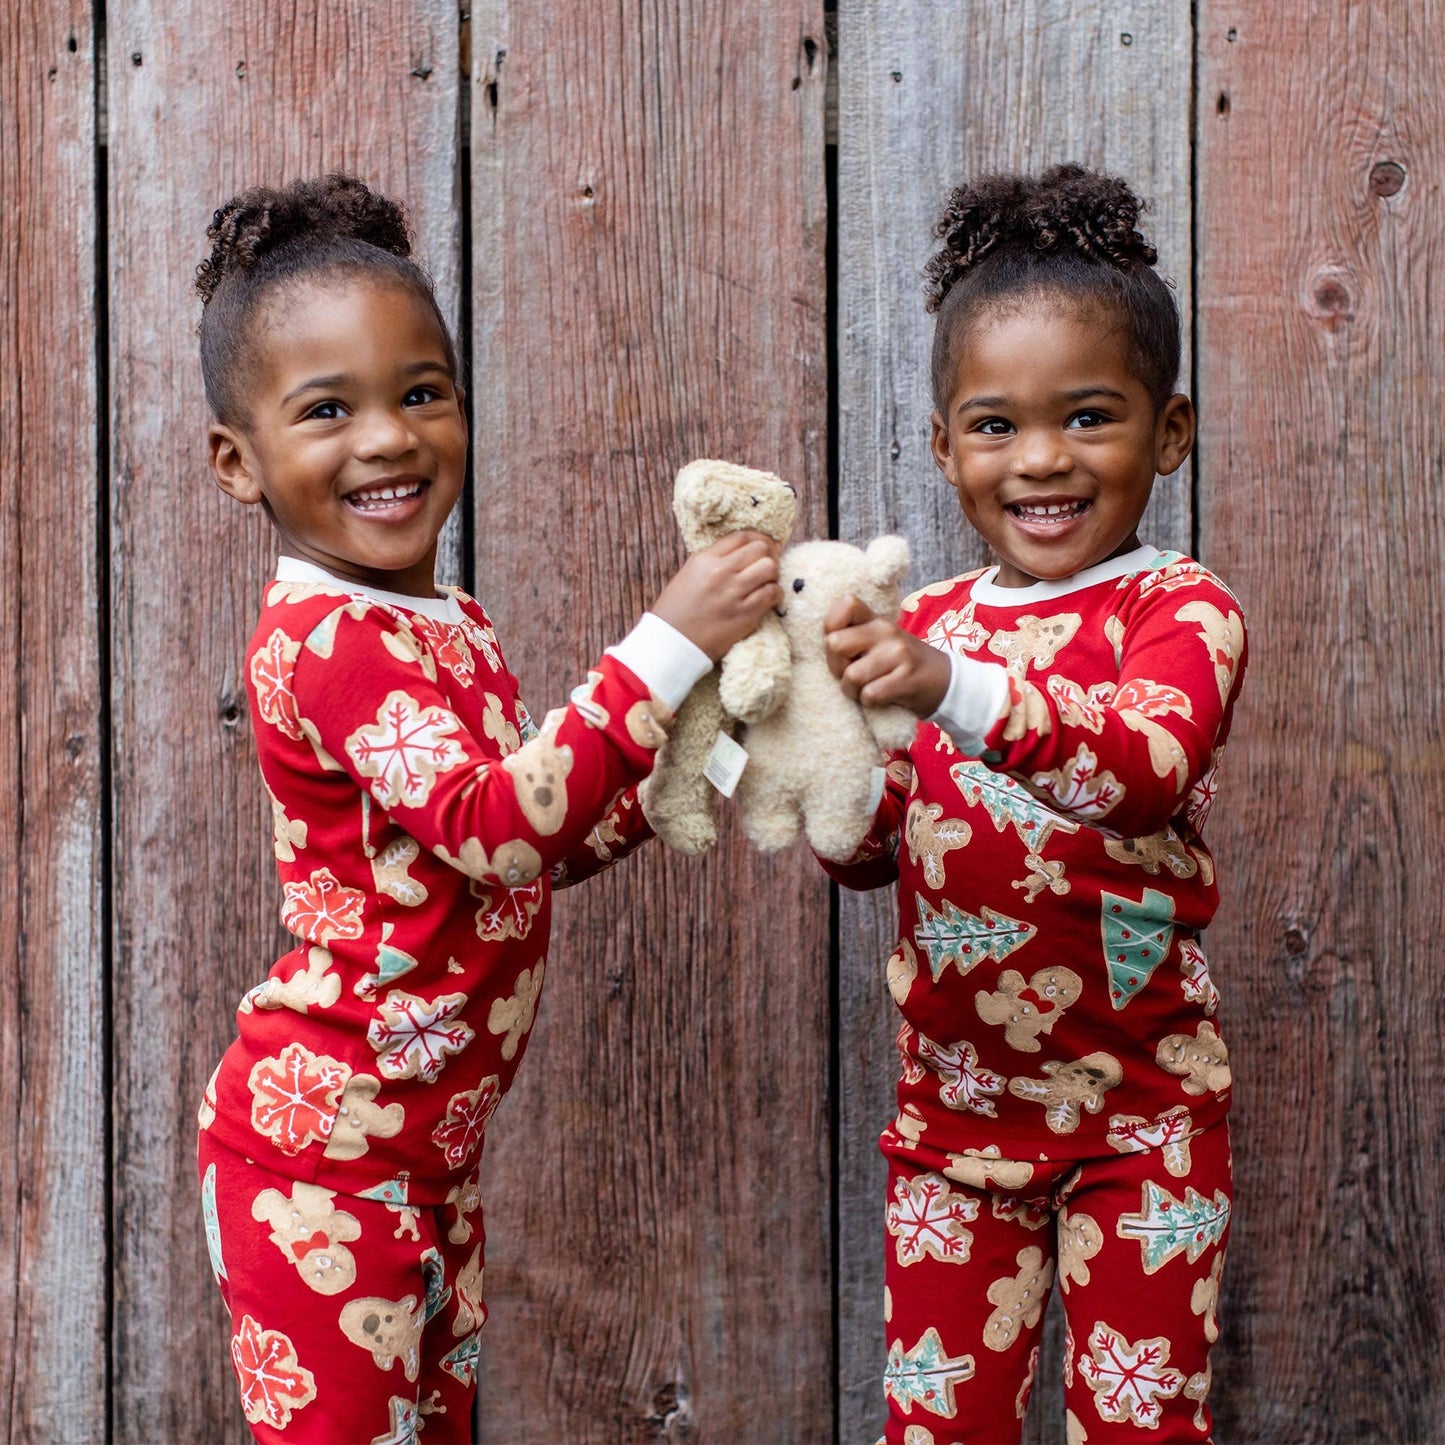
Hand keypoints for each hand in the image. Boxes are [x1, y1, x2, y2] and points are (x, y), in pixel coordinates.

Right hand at [652, 531, 783, 660]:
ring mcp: (734, 593)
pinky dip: (775, 594)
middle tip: (768, 565)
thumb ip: (713, 560)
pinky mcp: (745, 614)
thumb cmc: (676, 611)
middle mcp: (720, 572)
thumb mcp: (689, 574)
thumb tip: (741, 554)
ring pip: (770, 569)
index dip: (759, 539)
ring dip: (772, 575)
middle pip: (760, 549)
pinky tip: (769, 598)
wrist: (672, 643)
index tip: (765, 546)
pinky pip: (772, 593)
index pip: (741, 537)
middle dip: (769, 555)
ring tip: (767, 582)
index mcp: (704, 560)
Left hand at [824, 594, 951, 716]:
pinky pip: (870, 695)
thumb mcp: (880, 643)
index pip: (845, 604)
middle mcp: (887, 632)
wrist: (944, 682)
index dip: (831, 628)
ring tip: (866, 691)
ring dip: (853, 691)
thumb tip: (823, 645)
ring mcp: (898, 654)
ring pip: (851, 676)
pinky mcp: (907, 679)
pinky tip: (881, 699)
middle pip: (835, 644)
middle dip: (836, 667)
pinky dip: (870, 703)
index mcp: (876, 621)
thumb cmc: (899, 665)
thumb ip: (853, 638)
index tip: (841, 649)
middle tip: (850, 677)